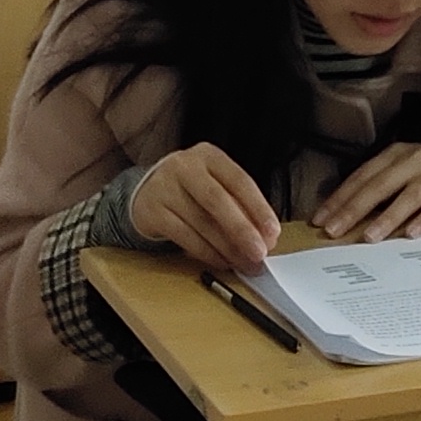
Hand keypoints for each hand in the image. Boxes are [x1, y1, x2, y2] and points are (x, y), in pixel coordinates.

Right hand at [127, 143, 280, 274]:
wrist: (147, 192)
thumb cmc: (192, 190)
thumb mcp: (216, 185)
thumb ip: (239, 205)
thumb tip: (264, 236)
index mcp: (209, 156)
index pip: (239, 180)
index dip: (258, 208)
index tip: (272, 232)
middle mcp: (185, 167)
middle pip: (217, 200)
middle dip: (241, 230)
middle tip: (259, 252)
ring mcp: (165, 188)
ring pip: (201, 222)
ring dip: (227, 248)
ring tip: (244, 263)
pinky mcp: (152, 211)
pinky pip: (184, 236)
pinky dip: (206, 252)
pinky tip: (221, 261)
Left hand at [313, 142, 420, 242]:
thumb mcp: (403, 171)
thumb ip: (380, 188)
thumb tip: (344, 214)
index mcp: (395, 156)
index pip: (362, 177)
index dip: (340, 198)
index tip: (321, 219)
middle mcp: (414, 161)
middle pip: (379, 185)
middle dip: (354, 209)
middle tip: (335, 230)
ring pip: (409, 195)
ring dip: (388, 217)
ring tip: (369, 236)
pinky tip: (413, 234)